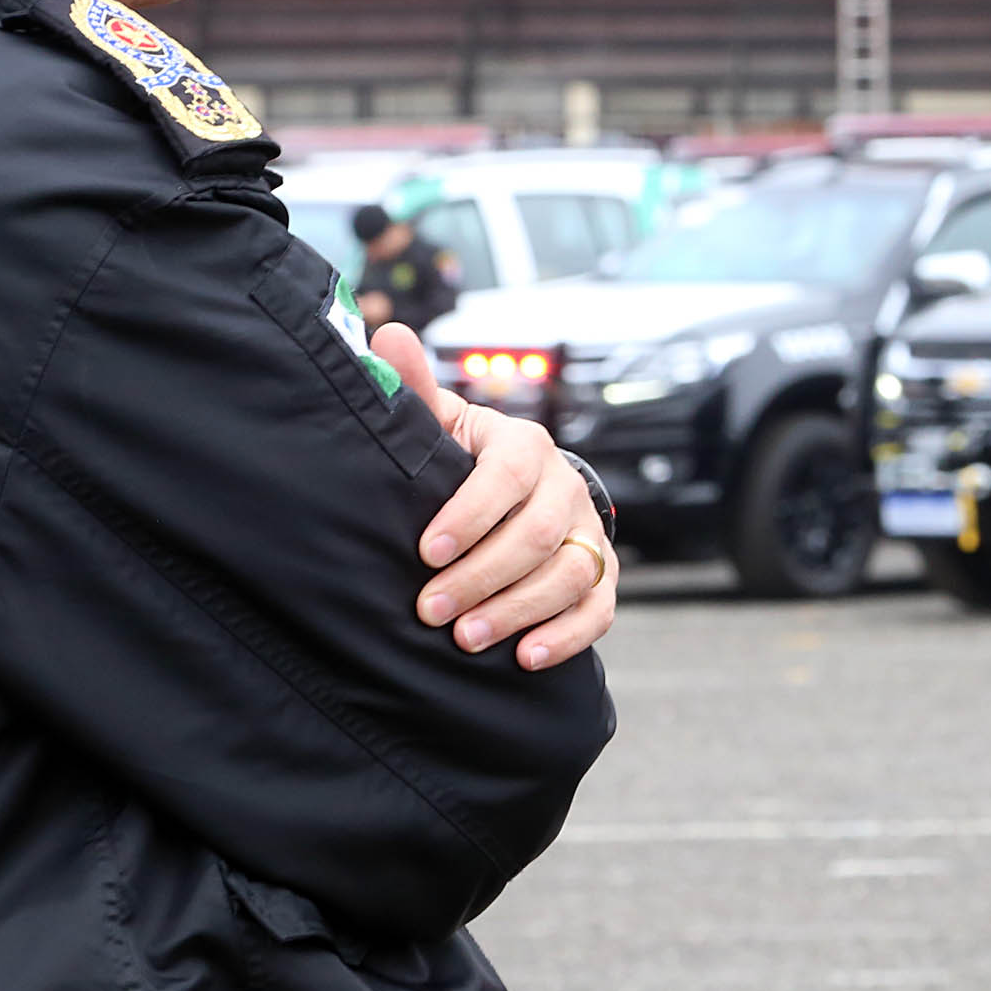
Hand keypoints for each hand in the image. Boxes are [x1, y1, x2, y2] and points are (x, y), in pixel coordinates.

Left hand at [369, 324, 614, 670]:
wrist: (515, 493)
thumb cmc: (461, 460)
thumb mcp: (437, 424)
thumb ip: (410, 388)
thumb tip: (386, 333)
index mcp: (524, 446)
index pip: (506, 476)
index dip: (469, 514)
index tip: (426, 551)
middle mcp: (565, 487)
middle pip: (536, 535)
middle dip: (481, 578)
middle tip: (430, 611)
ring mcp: (589, 533)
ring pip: (568, 575)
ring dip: (517, 611)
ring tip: (466, 639)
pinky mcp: (604, 576)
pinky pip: (599, 609)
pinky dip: (566, 636)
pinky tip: (526, 657)